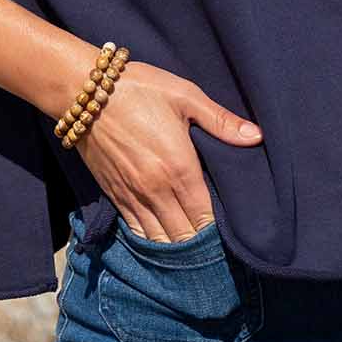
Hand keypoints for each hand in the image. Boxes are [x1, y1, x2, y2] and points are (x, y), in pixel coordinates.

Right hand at [74, 59, 262, 242]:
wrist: (85, 91)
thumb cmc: (140, 88)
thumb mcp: (185, 95)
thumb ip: (221, 121)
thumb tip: (257, 136)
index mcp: (180, 167)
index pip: (205, 218)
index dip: (219, 233)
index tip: (230, 238)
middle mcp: (156, 189)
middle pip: (183, 236)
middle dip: (199, 247)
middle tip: (214, 251)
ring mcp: (132, 195)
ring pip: (158, 240)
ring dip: (175, 248)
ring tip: (191, 253)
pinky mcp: (113, 194)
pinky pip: (135, 230)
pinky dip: (150, 240)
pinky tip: (161, 243)